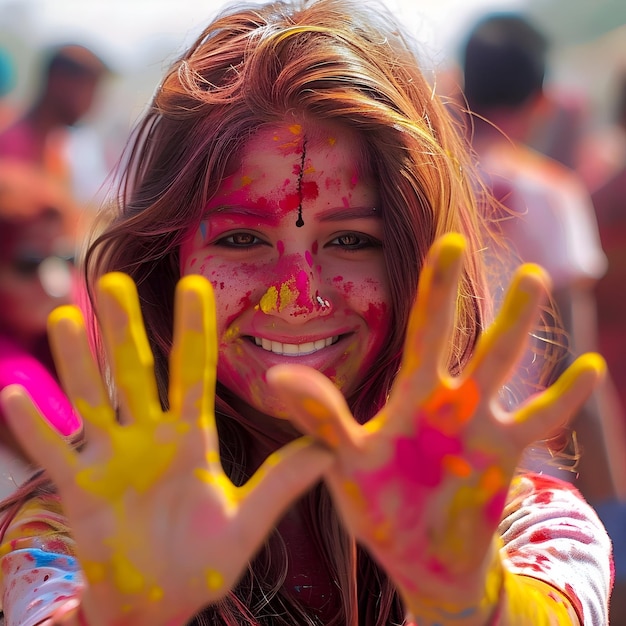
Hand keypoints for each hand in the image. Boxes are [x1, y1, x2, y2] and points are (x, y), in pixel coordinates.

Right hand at [0, 273, 331, 625]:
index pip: (192, 372)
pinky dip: (37, 428)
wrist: (161, 606)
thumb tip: (332, 450)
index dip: (194, 329)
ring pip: (93, 401)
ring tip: (65, 318)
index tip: (193, 283)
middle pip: (136, 373)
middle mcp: (150, 438)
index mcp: (191, 437)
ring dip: (78, 363)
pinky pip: (56, 454)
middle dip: (125, 330)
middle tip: (114, 282)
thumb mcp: (248, 522)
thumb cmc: (206, 564)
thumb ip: (283, 483)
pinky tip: (15, 396)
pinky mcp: (81, 491)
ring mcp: (113, 460)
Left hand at [267, 233, 603, 620]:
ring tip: (535, 278)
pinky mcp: (505, 454)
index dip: (436, 288)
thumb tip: (276, 377)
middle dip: (473, 293)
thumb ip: (320, 420)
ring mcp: (479, 423)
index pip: (425, 329)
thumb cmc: (376, 505)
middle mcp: (447, 399)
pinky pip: (539, 421)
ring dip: (518, 325)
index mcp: (410, 394)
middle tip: (480, 242)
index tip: (449, 242)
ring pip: (502, 365)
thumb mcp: (344, 462)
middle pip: (467, 337)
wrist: (418, 556)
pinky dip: (563, 398)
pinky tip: (589, 367)